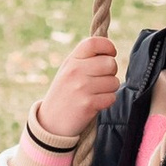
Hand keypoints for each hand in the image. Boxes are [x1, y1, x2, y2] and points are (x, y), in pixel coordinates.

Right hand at [29, 33, 122, 154]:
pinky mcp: (88, 104)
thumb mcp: (68, 71)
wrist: (51, 123)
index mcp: (72, 60)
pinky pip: (112, 97)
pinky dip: (107, 101)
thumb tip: (109, 50)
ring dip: (110, 89)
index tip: (110, 54)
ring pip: (114, 82)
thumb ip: (85, 59)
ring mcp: (82, 88)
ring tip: (96, 93)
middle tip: (101, 79)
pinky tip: (96, 103)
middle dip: (111, 72)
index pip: (94, 42)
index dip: (108, 46)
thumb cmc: (65, 94)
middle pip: (110, 63)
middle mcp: (76, 71)